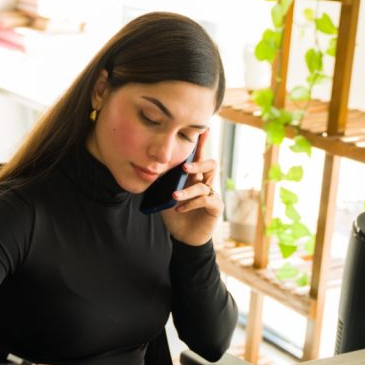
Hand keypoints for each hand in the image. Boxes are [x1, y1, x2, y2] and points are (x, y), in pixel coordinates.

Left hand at [161, 130, 221, 245]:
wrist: (183, 235)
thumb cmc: (174, 213)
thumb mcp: (165, 195)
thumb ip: (162, 182)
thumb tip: (149, 168)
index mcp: (194, 176)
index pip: (198, 157)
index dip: (201, 143)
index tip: (203, 129)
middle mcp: (205, 182)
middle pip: (211, 165)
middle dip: (199, 163)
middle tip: (185, 167)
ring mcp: (212, 194)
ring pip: (205, 185)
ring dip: (188, 190)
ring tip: (174, 195)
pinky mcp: (215, 207)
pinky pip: (205, 200)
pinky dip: (191, 203)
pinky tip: (179, 208)